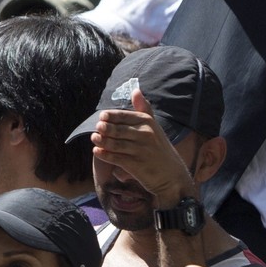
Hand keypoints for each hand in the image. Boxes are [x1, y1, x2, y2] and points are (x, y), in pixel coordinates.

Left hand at [89, 87, 194, 206]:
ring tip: (94, 138)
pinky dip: (104, 154)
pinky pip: (116, 157)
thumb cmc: (159, 149)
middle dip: (105, 128)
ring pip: (115, 143)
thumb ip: (144, 109)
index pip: (124, 116)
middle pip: (118, 129)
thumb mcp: (154, 127)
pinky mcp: (135, 165)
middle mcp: (145, 134)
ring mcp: (140, 150)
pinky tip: (97, 152)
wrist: (171, 176)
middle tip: (97, 127)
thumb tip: (135, 90)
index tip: (102, 117)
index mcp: (148, 122)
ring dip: (102, 140)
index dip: (111, 116)